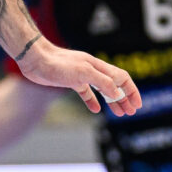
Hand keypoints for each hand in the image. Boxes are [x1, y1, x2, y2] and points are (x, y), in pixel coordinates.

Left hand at [18, 38, 141, 114]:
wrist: (35, 59)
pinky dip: (92, 101)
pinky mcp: (70, 81)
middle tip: (130, 112)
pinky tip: (96, 109)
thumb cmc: (58, 64)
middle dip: (124, 98)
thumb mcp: (83, 73)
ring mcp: (81, 75)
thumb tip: (116, 93)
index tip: (136, 106)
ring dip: (112, 101)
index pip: (122, 78)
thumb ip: (102, 82)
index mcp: (98, 67)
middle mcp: (92, 70)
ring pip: (102, 89)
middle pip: (114, 85)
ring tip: (119, 113)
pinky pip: (86, 92)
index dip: (131, 91)